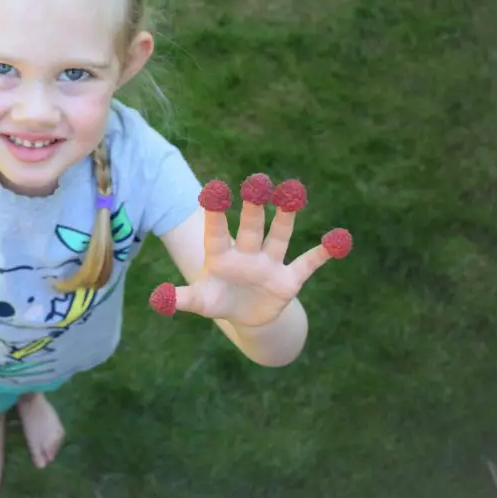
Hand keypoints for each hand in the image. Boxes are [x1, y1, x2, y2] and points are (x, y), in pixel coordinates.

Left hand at [150, 173, 351, 326]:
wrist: (245, 316)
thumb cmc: (217, 300)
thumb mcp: (199, 301)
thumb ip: (181, 298)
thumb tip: (157, 298)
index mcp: (221, 255)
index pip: (217, 232)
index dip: (215, 213)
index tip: (214, 190)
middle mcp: (247, 253)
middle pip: (251, 227)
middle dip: (254, 207)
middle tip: (257, 181)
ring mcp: (269, 263)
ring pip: (279, 236)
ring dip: (286, 217)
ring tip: (294, 192)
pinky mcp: (288, 279)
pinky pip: (308, 263)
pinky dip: (323, 253)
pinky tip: (339, 238)